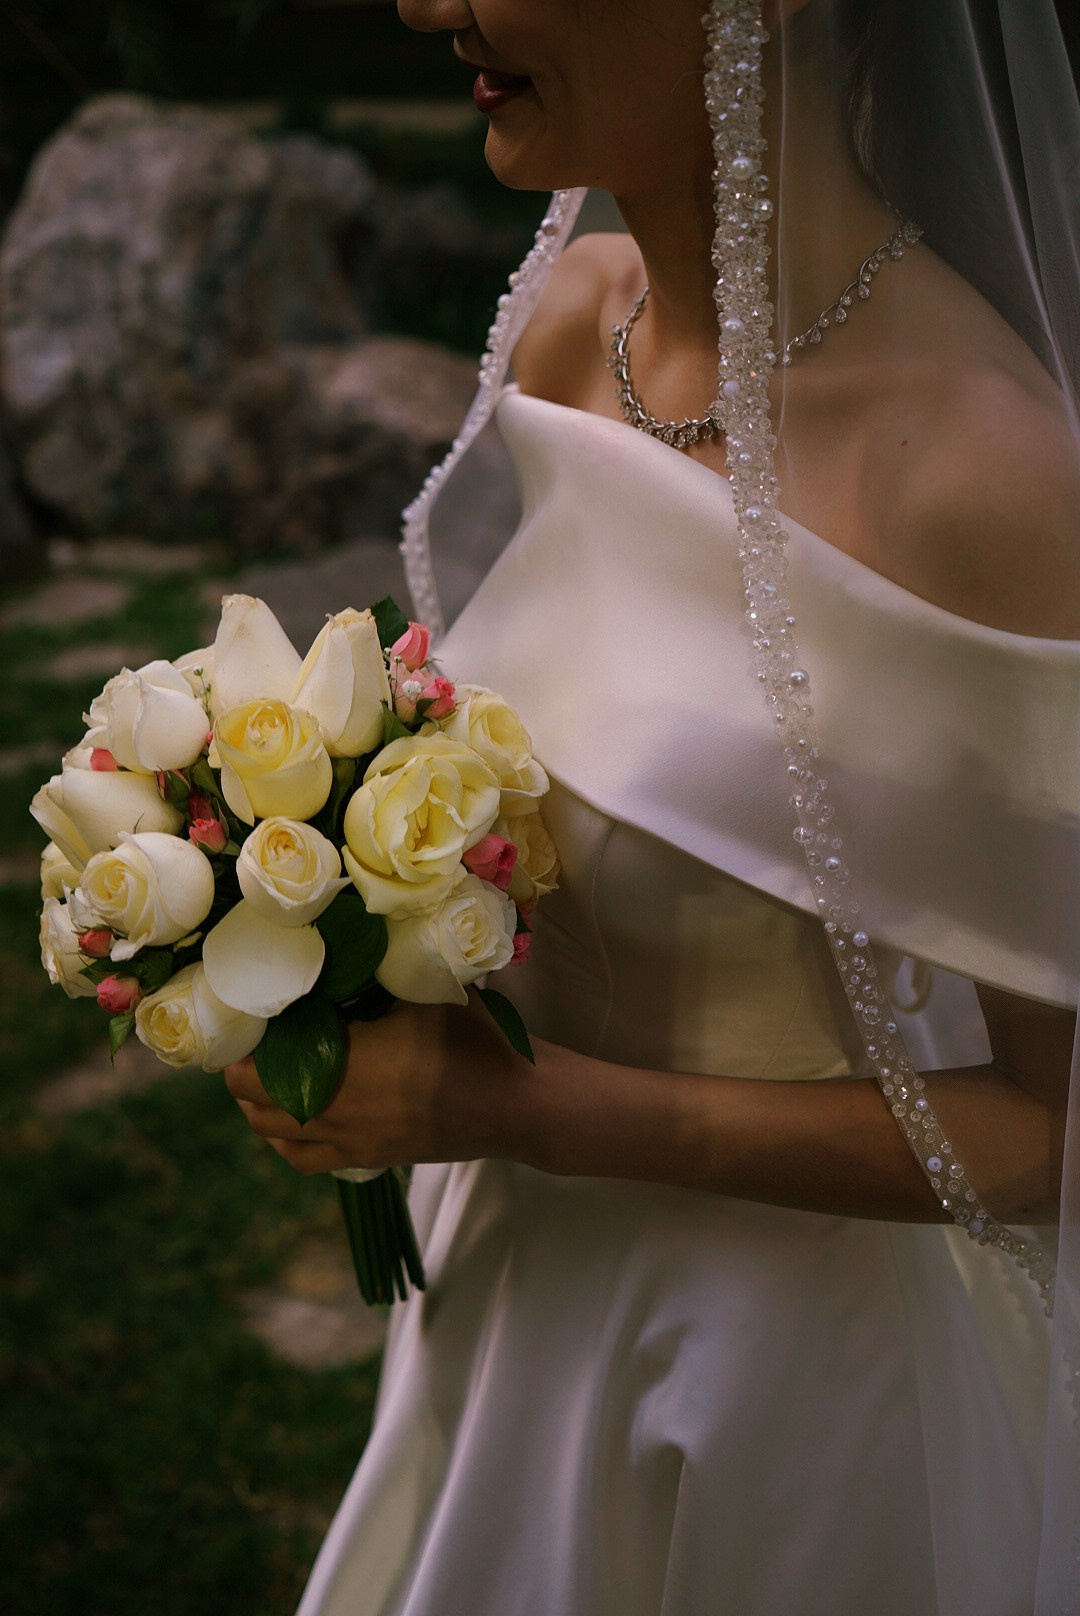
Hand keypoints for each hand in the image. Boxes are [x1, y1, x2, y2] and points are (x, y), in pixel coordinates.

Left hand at [223, 995, 540, 1174]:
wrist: (515, 1105)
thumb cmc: (473, 1041)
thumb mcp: (424, 991)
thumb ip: (378, 970)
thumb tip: (342, 941)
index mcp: (340, 1066)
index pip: (253, 1070)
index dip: (242, 1045)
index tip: (251, 1015)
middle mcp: (334, 1112)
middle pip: (255, 1104)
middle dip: (247, 1072)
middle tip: (261, 1038)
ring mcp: (350, 1143)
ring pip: (275, 1136)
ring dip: (263, 1108)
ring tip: (273, 1074)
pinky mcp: (368, 1160)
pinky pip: (306, 1159)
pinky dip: (290, 1140)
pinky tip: (302, 1115)